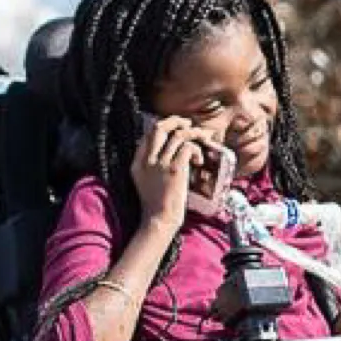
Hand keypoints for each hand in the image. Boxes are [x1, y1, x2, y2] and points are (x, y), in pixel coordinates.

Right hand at [130, 116, 205, 230]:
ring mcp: (161, 164)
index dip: (164, 126)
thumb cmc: (157, 204)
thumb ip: (150, 164)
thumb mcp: (144, 181)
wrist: (159, 220)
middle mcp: (147, 160)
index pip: (148, 134)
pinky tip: (199, 160)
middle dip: (176, 121)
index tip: (176, 128)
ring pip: (178, 135)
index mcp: (138, 162)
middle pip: (160, 128)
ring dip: (194, 135)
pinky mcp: (175, 170)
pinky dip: (196, 150)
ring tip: (203, 141)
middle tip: (189, 124)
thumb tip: (165, 149)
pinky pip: (188, 147)